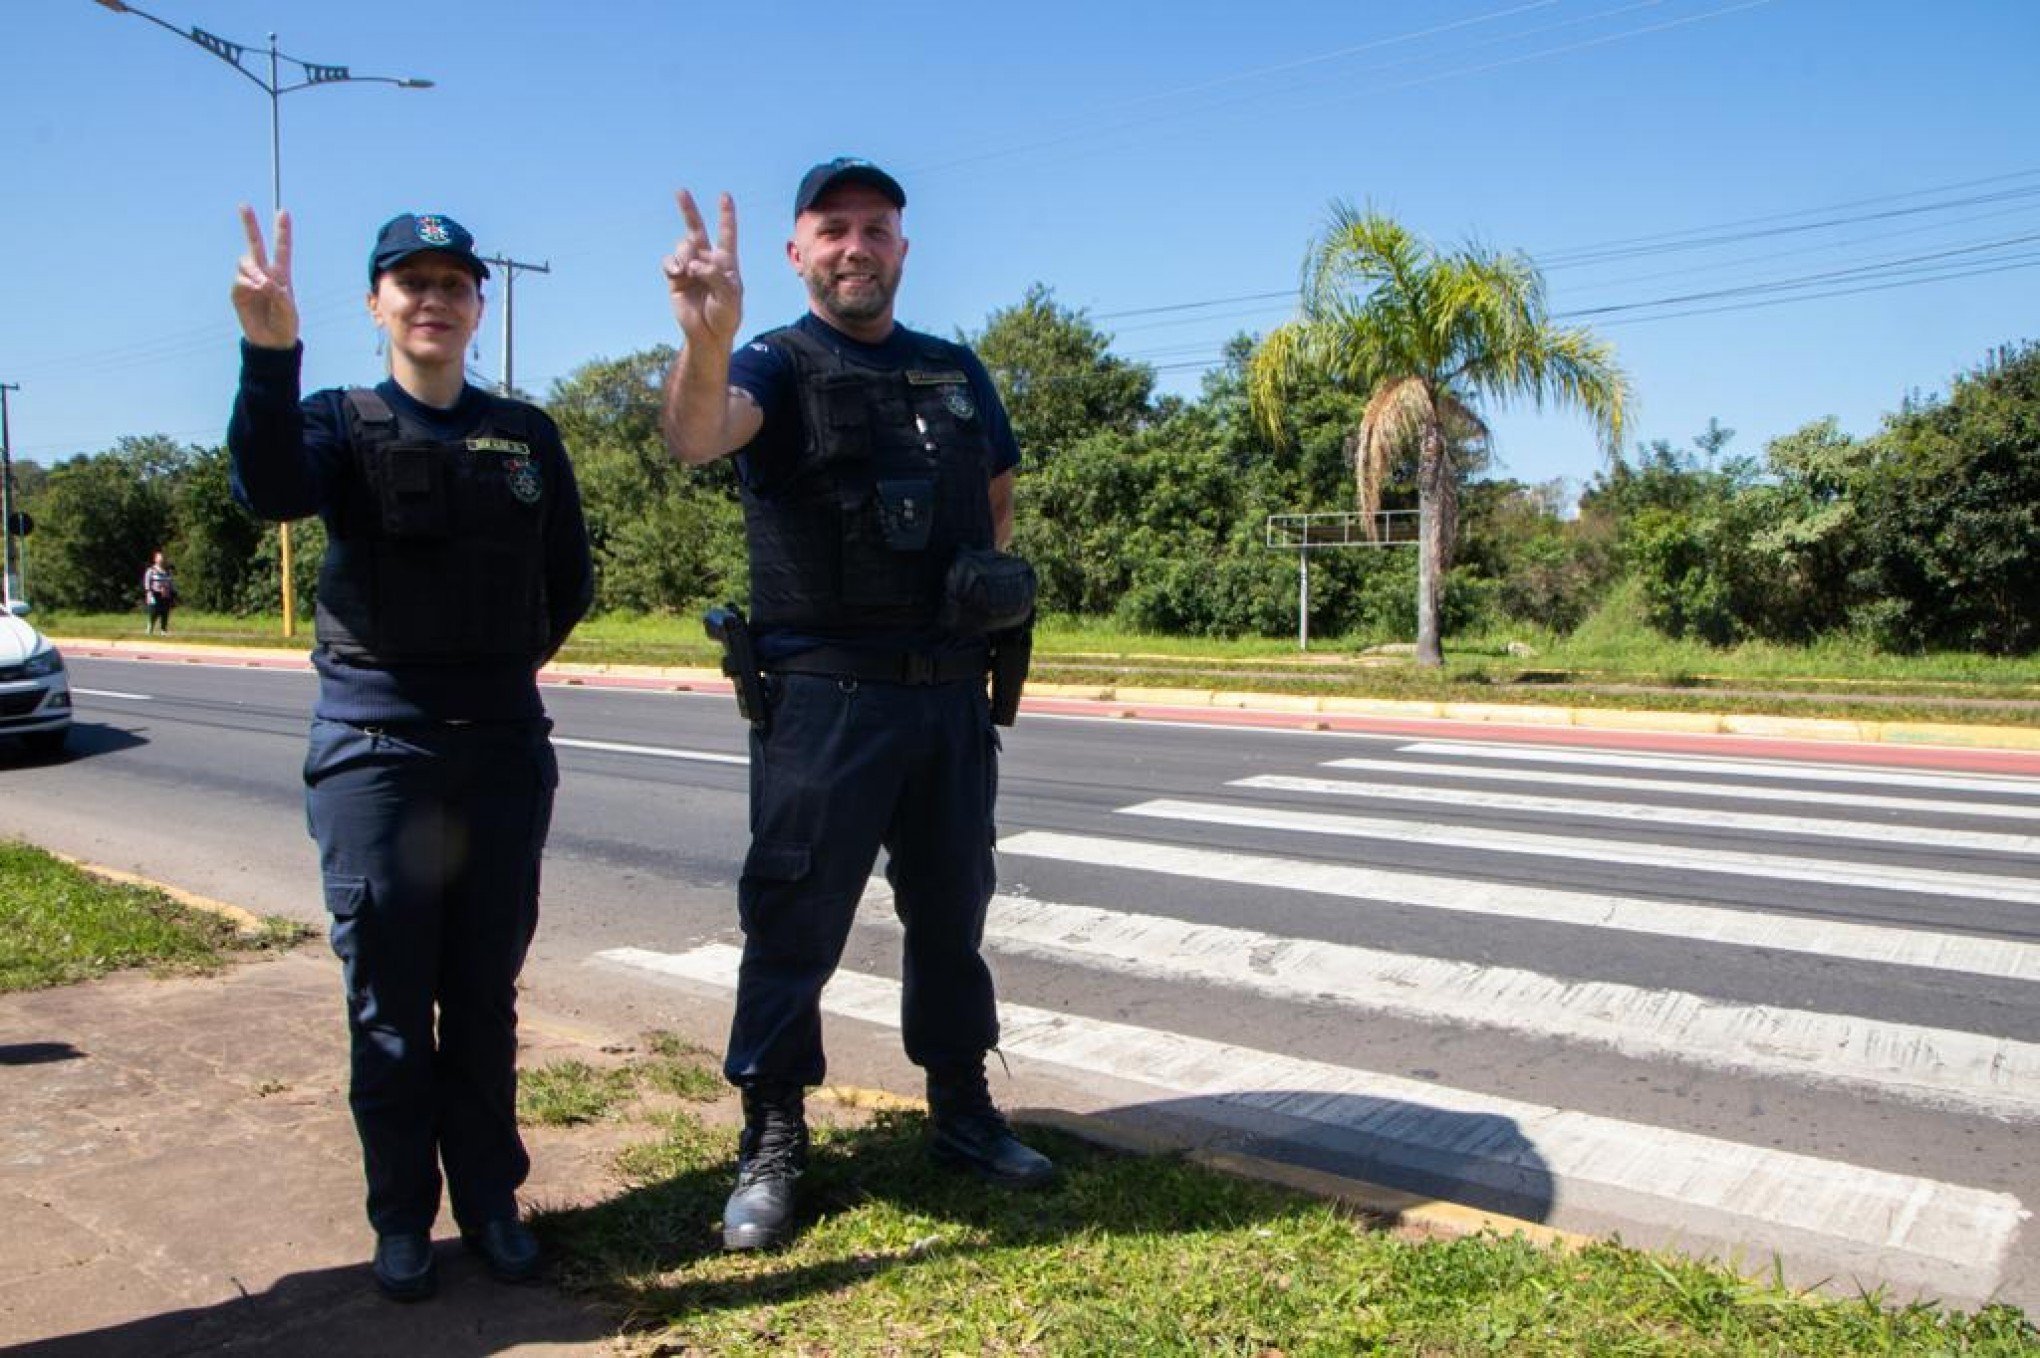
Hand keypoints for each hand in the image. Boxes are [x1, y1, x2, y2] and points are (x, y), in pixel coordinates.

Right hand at [231, 205, 298, 349]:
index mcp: (281, 274)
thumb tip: (262, 281)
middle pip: (255, 244)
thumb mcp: (289, 310)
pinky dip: (247, 283)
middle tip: (244, 205)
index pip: (282, 248)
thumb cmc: (286, 324)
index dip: (282, 231)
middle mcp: (264, 273)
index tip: (283, 213)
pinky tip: (255, 291)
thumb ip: (278, 293)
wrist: (272, 342)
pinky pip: (239, 280)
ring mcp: (249, 281)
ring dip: (253, 270)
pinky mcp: (238, 292)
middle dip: (249, 224)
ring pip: (245, 262)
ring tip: (262, 284)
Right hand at [662, 190, 741, 347]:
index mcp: (726, 262)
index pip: (726, 234)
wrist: (708, 335)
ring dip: (685, 254)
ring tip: (690, 272)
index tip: (724, 196)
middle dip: (688, 210)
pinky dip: (672, 264)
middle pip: (697, 230)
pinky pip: (669, 262)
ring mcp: (690, 268)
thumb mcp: (729, 297)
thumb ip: (715, 275)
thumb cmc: (726, 316)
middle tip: (680, 191)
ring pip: (682, 246)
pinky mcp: (675, 278)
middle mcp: (707, 260)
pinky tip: (678, 273)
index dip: (726, 215)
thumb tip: (694, 263)